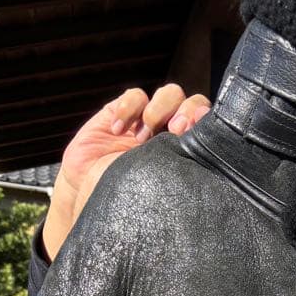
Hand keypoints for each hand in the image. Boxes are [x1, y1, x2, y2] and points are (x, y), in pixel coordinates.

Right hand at [42, 85, 210, 260]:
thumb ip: (184, 166)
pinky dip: (128, 109)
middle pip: (192, 103)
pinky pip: (135, 96)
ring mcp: (148, 121)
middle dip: (187, 111)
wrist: (89, 195)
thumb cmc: (131, 200)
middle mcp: (172, 133)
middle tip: (176, 129)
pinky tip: (117, 131)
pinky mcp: (123, 112)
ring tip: (144, 136)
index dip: (205, 120)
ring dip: (160, 109)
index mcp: (187, 152)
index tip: (198, 130)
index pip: (207, 126)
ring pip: (170, 94)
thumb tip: (206, 150)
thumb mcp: (165, 186)